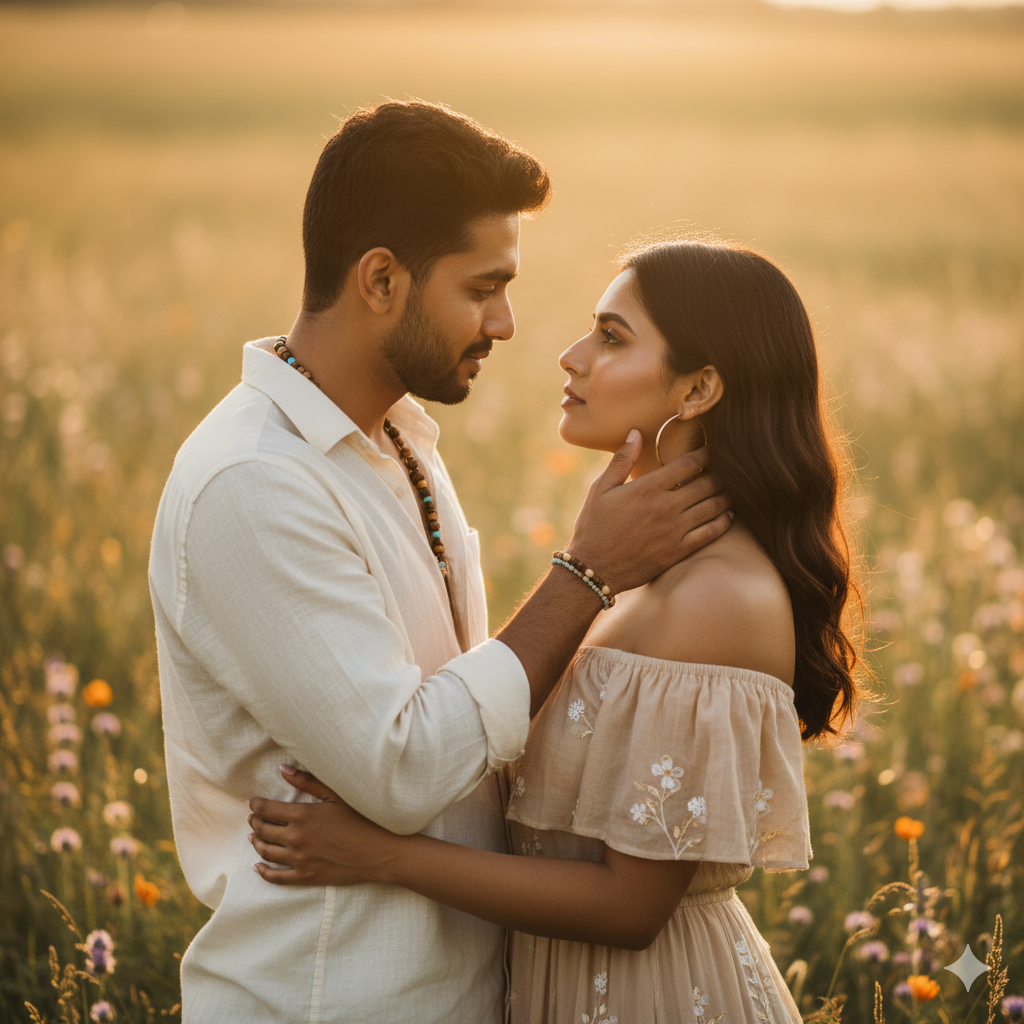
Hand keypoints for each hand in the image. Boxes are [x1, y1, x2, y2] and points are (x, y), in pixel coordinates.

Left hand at [248, 767, 398, 886]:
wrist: (380, 852)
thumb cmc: (362, 819)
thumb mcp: (336, 795)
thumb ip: (307, 781)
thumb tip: (282, 769)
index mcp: (302, 816)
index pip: (266, 809)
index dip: (256, 805)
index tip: (254, 802)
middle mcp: (296, 839)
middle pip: (263, 831)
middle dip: (255, 823)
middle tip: (253, 818)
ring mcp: (299, 860)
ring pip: (266, 853)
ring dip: (257, 843)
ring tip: (254, 837)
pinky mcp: (306, 877)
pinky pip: (276, 878)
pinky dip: (263, 872)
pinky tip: (258, 867)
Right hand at [566, 432, 731, 592]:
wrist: (593, 567)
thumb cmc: (593, 526)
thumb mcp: (600, 489)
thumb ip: (621, 460)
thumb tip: (636, 433)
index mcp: (647, 488)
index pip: (688, 464)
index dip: (706, 454)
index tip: (714, 449)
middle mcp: (665, 507)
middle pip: (706, 484)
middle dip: (720, 474)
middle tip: (729, 469)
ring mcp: (674, 531)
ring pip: (712, 507)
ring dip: (725, 496)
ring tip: (731, 489)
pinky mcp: (677, 551)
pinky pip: (710, 533)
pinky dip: (723, 522)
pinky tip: (728, 515)